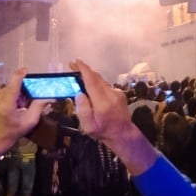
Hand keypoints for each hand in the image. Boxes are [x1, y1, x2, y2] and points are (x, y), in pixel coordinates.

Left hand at [0, 69, 46, 157]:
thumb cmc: (15, 130)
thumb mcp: (30, 120)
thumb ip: (39, 106)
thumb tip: (51, 96)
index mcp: (7, 105)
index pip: (13, 85)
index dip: (21, 75)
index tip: (27, 70)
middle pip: (15, 85)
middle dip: (24, 89)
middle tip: (28, 100)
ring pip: (11, 87)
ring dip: (19, 92)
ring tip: (21, 105)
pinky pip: (7, 89)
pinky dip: (13, 94)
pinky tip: (15, 104)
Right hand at [71, 59, 156, 175]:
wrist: (123, 134)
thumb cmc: (103, 132)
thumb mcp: (89, 127)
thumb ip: (83, 111)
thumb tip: (79, 94)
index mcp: (103, 103)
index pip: (93, 82)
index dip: (84, 70)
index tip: (76, 62)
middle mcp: (112, 95)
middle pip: (96, 78)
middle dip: (84, 70)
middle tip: (72, 65)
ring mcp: (117, 93)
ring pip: (101, 80)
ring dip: (90, 75)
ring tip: (78, 74)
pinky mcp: (119, 93)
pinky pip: (105, 84)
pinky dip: (96, 82)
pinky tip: (90, 86)